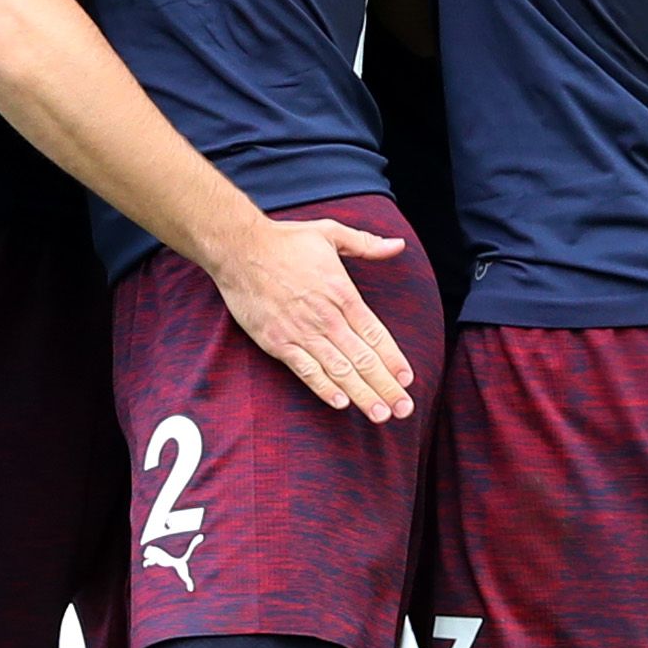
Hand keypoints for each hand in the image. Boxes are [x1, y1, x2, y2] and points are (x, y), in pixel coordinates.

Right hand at [207, 214, 414, 421]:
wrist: (239, 250)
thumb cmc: (284, 241)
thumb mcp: (330, 233)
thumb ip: (366, 244)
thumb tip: (398, 245)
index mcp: (342, 293)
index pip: (376, 334)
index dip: (394, 359)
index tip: (408, 380)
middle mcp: (326, 317)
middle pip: (362, 359)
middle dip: (385, 386)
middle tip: (404, 409)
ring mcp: (301, 332)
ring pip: (338, 370)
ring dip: (362, 394)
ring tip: (380, 414)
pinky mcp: (278, 342)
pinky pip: (305, 370)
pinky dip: (323, 388)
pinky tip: (340, 404)